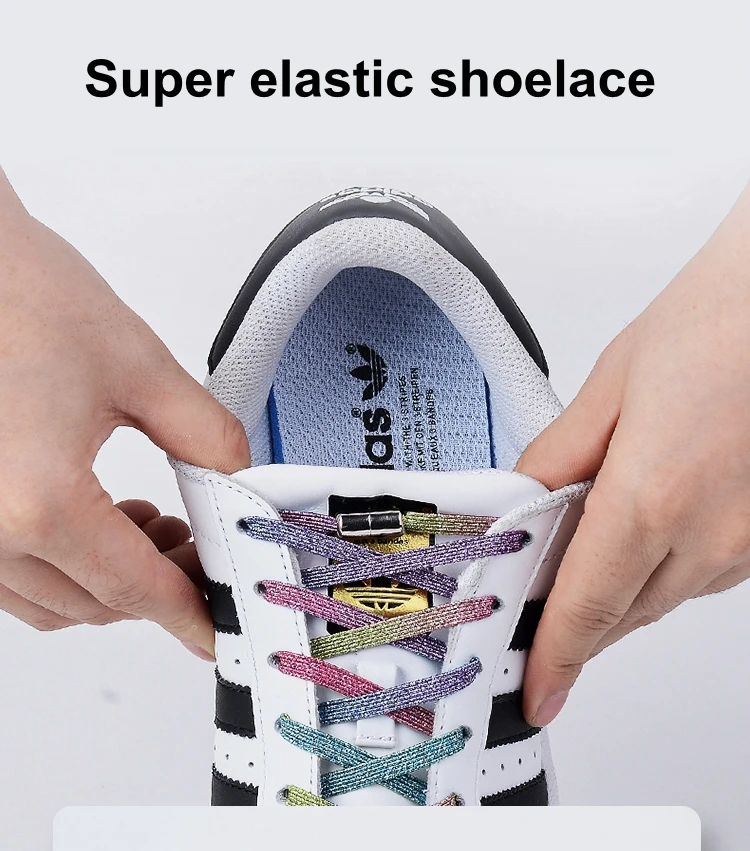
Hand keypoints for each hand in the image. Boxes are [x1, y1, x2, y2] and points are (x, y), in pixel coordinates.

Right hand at [0, 170, 249, 657]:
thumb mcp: (141, 369)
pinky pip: (12, 573)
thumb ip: (205, 438)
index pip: (136, 589)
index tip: (214, 625)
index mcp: (37, 501)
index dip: (189, 612)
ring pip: (49, 600)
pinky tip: (98, 516)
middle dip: (158, 588)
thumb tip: (236, 481)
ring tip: (154, 526)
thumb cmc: (20, 294)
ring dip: (110, 580)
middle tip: (201, 547)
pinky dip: (64, 563)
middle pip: (93, 604)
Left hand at [517, 182, 749, 726]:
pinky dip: (656, 566)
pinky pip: (697, 575)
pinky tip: (641, 524)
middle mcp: (708, 535)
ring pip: (659, 599)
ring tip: (583, 545)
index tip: (536, 690)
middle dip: (572, 620)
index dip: (553, 658)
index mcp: (652, 498)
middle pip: (619, 614)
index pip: (585, 608)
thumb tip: (520, 505)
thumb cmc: (715, 327)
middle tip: (532, 605)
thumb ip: (555, 459)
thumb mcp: (608, 388)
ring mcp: (747, 543)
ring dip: (614, 589)